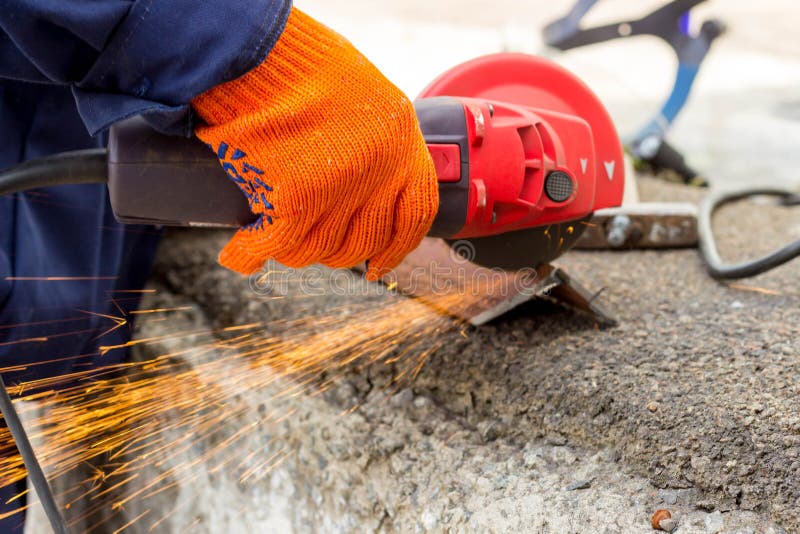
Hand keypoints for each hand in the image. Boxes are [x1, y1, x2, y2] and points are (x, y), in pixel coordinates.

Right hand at [192, 8, 437, 279]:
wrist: (258, 51)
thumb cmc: (302, 64)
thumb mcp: (365, 97)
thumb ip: (375, 140)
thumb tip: (366, 184)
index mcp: (402, 142)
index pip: (416, 213)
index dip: (398, 247)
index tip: (381, 265)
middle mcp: (378, 171)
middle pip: (364, 240)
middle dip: (337, 252)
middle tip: (312, 242)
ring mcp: (340, 188)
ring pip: (320, 249)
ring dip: (294, 253)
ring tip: (271, 240)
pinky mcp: (295, 199)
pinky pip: (275, 246)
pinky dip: (251, 254)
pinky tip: (240, 252)